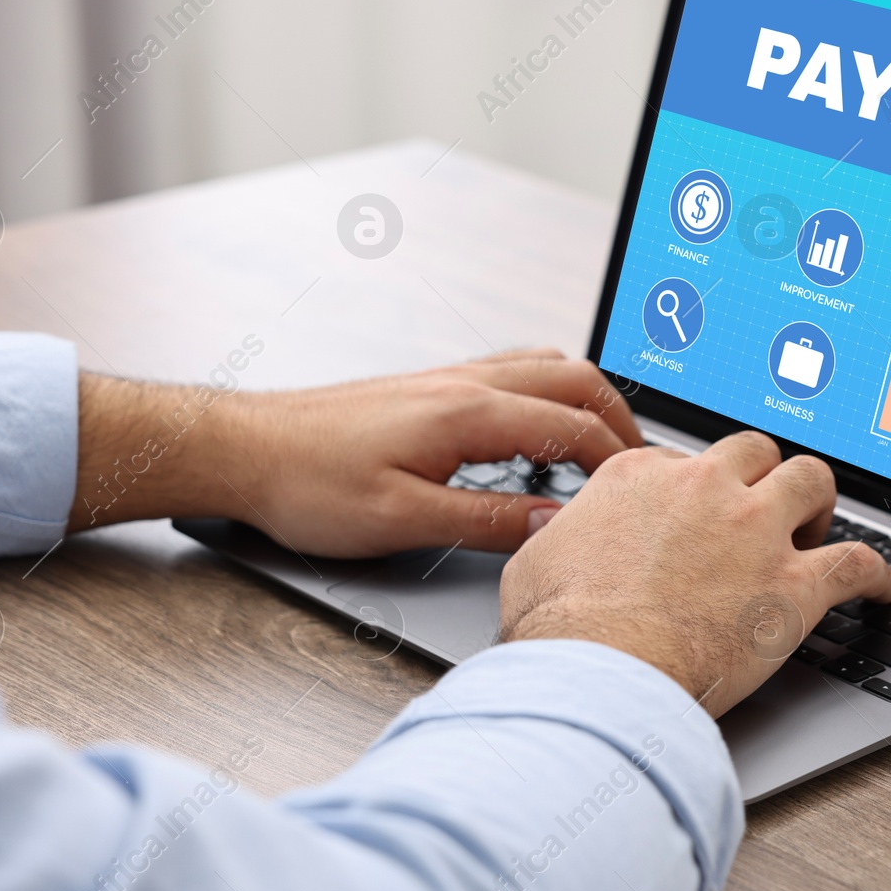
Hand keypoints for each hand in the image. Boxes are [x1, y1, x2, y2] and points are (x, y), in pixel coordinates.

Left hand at [68, 349, 644, 556]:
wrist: (247, 448)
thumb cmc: (308, 483)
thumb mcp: (402, 520)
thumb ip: (486, 519)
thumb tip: (553, 522)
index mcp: (467, 412)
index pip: (574, 427)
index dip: (619, 462)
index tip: (643, 494)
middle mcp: (466, 382)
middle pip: (575, 381)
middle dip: (620, 421)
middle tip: (642, 468)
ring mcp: (450, 378)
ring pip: (547, 368)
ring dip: (588, 401)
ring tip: (605, 448)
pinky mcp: (432, 387)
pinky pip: (515, 373)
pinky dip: (551, 394)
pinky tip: (541, 430)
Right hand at [499, 431, 890, 716]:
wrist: (600, 673)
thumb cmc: (560, 629)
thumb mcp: (533, 563)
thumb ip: (555, 537)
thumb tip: (550, 537)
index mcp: (640, 476)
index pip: (682, 460)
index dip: (693, 489)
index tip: (695, 512)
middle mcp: (703, 488)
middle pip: (754, 451)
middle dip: (762, 473)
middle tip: (762, 506)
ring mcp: (754, 532)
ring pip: (813, 479)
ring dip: (819, 502)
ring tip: (817, 526)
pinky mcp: (794, 586)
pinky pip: (858, 562)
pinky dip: (876, 574)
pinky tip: (879, 590)